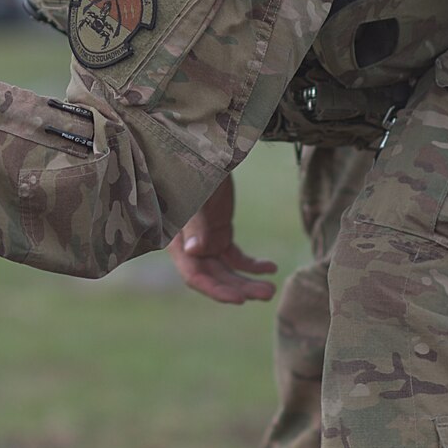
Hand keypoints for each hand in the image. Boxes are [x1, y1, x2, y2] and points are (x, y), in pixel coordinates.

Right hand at [166, 176, 276, 303]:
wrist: (204, 148)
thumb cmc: (193, 168)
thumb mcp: (196, 196)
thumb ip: (196, 224)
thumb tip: (195, 252)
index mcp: (176, 241)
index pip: (195, 275)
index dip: (216, 290)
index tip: (240, 299)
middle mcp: (189, 246)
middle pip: (215, 276)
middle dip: (239, 287)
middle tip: (268, 293)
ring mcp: (204, 241)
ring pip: (227, 270)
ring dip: (247, 280)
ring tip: (271, 288)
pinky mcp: (219, 232)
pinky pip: (235, 256)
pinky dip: (252, 264)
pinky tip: (271, 267)